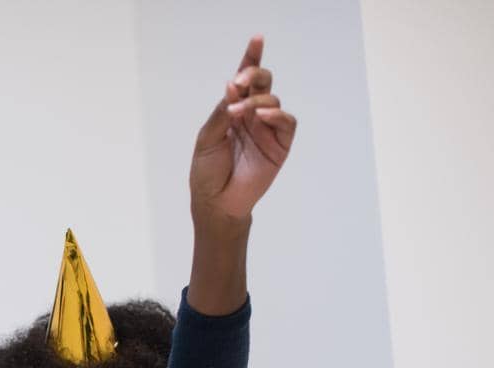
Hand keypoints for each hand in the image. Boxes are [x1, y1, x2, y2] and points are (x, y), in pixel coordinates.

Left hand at [189, 35, 297, 223]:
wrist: (215, 202)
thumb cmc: (207, 172)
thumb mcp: (207, 138)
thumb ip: (221, 112)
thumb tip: (231, 85)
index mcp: (233, 111)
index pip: (244, 81)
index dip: (251, 58)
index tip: (257, 38)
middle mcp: (252, 116)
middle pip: (262, 82)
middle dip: (253, 73)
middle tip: (239, 81)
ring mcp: (267, 129)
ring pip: (272, 99)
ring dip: (256, 100)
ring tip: (238, 113)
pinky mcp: (280, 145)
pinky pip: (286, 121)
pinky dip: (276, 114)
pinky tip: (262, 115)